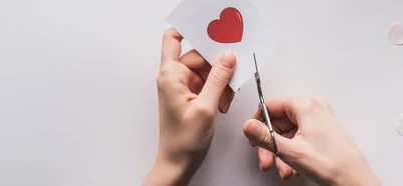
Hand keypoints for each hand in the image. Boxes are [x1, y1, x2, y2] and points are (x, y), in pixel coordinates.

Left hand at [142, 29, 236, 185]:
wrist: (178, 162)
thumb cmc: (183, 141)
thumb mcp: (206, 107)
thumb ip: (218, 79)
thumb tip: (227, 57)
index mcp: (171, 76)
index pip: (173, 39)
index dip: (189, 31)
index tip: (211, 31)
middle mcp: (174, 78)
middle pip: (199, 56)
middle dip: (218, 67)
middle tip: (231, 79)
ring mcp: (182, 86)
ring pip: (207, 71)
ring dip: (221, 83)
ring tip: (225, 100)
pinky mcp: (190, 95)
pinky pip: (209, 83)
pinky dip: (219, 91)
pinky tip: (223, 104)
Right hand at [243, 97, 379, 185]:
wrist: (353, 179)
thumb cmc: (331, 163)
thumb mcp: (290, 151)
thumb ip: (265, 137)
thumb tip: (248, 126)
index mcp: (306, 105)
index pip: (270, 105)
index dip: (259, 123)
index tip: (254, 138)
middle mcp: (313, 108)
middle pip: (278, 122)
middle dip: (272, 145)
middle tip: (268, 160)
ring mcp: (318, 119)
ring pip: (288, 133)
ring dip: (282, 153)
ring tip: (284, 168)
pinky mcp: (321, 131)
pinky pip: (298, 138)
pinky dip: (292, 152)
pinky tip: (293, 166)